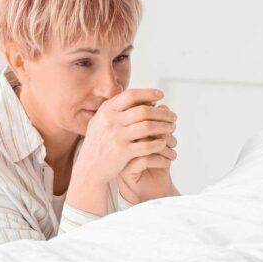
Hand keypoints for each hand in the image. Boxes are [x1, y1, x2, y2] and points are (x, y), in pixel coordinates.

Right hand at [70, 89, 176, 213]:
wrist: (89, 168)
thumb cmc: (100, 143)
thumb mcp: (102, 121)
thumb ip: (117, 109)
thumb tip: (143, 98)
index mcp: (107, 110)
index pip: (131, 95)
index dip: (148, 93)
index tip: (161, 95)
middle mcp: (111, 121)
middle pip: (144, 111)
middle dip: (162, 112)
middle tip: (173, 116)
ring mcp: (116, 136)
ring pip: (148, 127)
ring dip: (164, 127)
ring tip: (172, 128)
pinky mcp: (122, 152)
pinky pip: (147, 145)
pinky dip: (158, 143)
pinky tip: (164, 143)